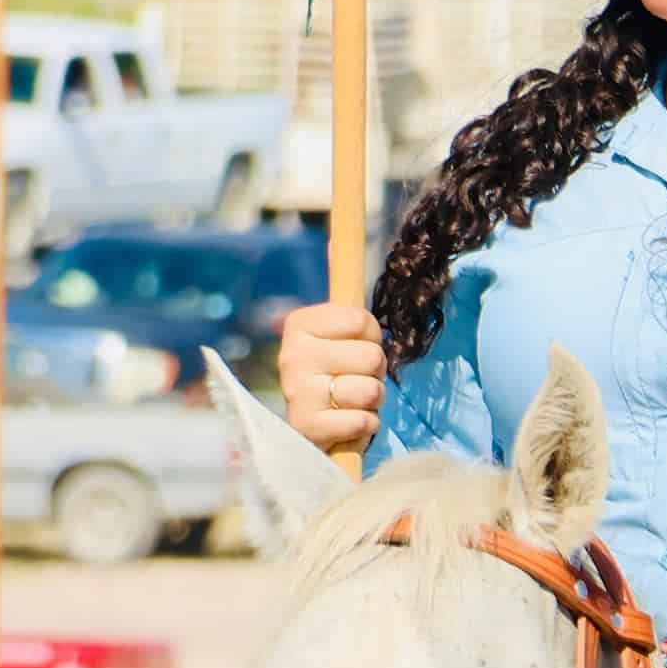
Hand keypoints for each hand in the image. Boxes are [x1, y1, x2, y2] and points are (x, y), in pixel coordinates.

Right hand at [276, 303, 385, 458]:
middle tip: (355, 379)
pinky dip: (366, 425)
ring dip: (372, 401)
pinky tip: (349, 423)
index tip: (354, 347)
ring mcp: (297, 392)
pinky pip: (363, 421)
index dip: (370, 337)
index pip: (362, 320)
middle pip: (371, 355)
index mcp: (299, 325)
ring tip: (352, 402)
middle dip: (374, 372)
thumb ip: (350, 308)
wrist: (313, 429)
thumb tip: (344, 238)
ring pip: (371, 390)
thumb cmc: (335, 376)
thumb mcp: (341, 337)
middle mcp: (292, 355)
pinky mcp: (308, 426)